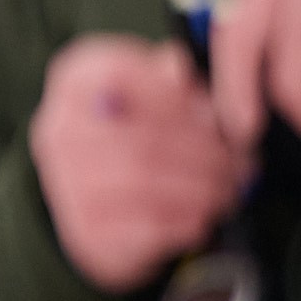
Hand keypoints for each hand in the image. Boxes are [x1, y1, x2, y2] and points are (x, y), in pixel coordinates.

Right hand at [31, 35, 248, 292]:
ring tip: (229, 187)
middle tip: (241, 163)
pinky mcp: (86, 231)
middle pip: (143, 140)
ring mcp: (68, 184)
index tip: (214, 115)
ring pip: (147, 185)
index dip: (174, 97)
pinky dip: (186, 219)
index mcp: (76, 84)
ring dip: (201, 189)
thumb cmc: (136, 126)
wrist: (98, 191)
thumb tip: (178, 69)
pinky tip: (204, 212)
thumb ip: (168, 73)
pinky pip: (147, 227)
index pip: (119, 77)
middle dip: (204, 154)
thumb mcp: (151, 86)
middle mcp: (59, 131)